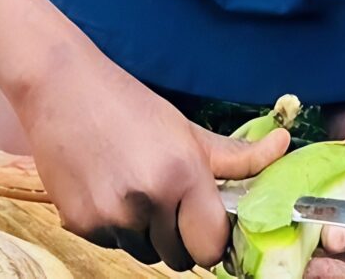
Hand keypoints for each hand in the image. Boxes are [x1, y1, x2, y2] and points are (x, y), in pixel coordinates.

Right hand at [12, 46, 289, 271]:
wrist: (60, 87)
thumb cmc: (128, 105)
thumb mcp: (185, 128)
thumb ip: (236, 155)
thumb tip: (284, 147)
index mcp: (182, 174)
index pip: (212, 244)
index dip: (211, 237)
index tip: (206, 223)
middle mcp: (148, 200)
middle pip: (179, 257)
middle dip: (179, 238)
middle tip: (167, 201)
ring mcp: (111, 216)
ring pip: (144, 253)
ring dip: (145, 233)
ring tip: (133, 188)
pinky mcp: (80, 223)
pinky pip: (112, 243)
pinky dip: (114, 226)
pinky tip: (107, 188)